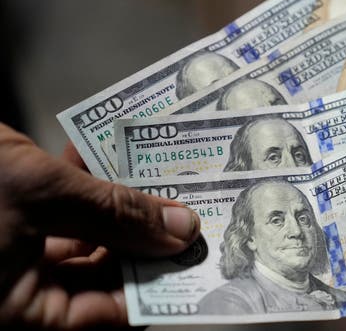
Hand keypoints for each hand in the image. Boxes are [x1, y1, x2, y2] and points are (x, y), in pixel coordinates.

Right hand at [0, 123, 199, 328]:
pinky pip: (58, 215)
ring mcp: (12, 256)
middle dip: (145, 237)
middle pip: (103, 275)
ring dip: (118, 205)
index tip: (200, 255)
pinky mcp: (9, 221)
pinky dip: (81, 188)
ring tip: (156, 177)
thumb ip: (112, 213)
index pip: (111, 313)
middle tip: (187, 207)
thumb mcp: (38, 194)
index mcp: (20, 314)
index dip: (159, 285)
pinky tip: (98, 158)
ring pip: (85, 241)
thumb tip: (182, 231)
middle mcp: (17, 294)